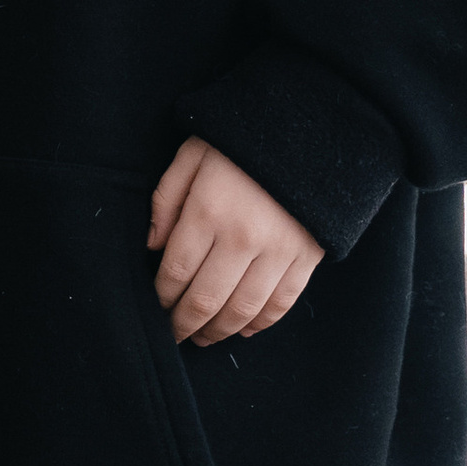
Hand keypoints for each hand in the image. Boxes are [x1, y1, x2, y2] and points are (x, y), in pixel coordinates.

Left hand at [149, 139, 321, 345]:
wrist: (314, 127)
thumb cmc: (242, 140)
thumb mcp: (193, 154)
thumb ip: (166, 199)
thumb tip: (152, 247)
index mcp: (208, 211)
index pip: (175, 272)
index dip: (161, 298)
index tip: (155, 308)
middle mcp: (242, 238)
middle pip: (205, 300)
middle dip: (183, 324)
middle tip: (173, 335)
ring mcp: (279, 251)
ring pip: (241, 310)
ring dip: (218, 331)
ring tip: (202, 337)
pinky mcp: (308, 257)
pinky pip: (281, 303)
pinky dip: (260, 323)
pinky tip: (243, 330)